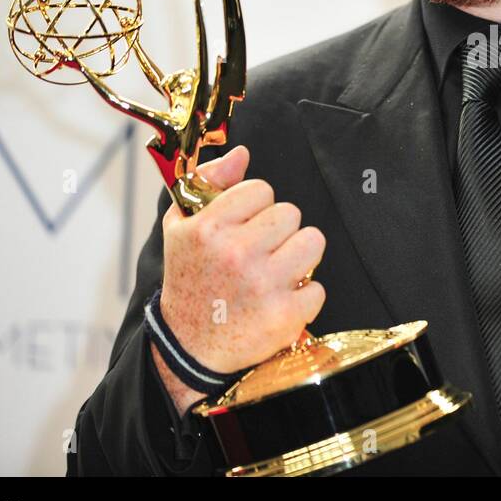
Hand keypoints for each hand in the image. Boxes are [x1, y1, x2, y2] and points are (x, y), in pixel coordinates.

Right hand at [157, 145, 326, 376]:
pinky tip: (279, 302)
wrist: (188, 347)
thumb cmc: (190, 281)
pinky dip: (304, 297)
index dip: (256, 208)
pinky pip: (318, 287)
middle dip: (279, 232)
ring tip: (276, 272)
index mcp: (209, 228)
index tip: (244, 228)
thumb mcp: (182, 228)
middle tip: (260, 253)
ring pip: (312, 241)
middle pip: (291, 213)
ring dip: (299, 257)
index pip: (261, 190)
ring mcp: (263, 284)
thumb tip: (241, 153)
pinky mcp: (285, 315)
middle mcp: (236, 253)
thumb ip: (208, 183)